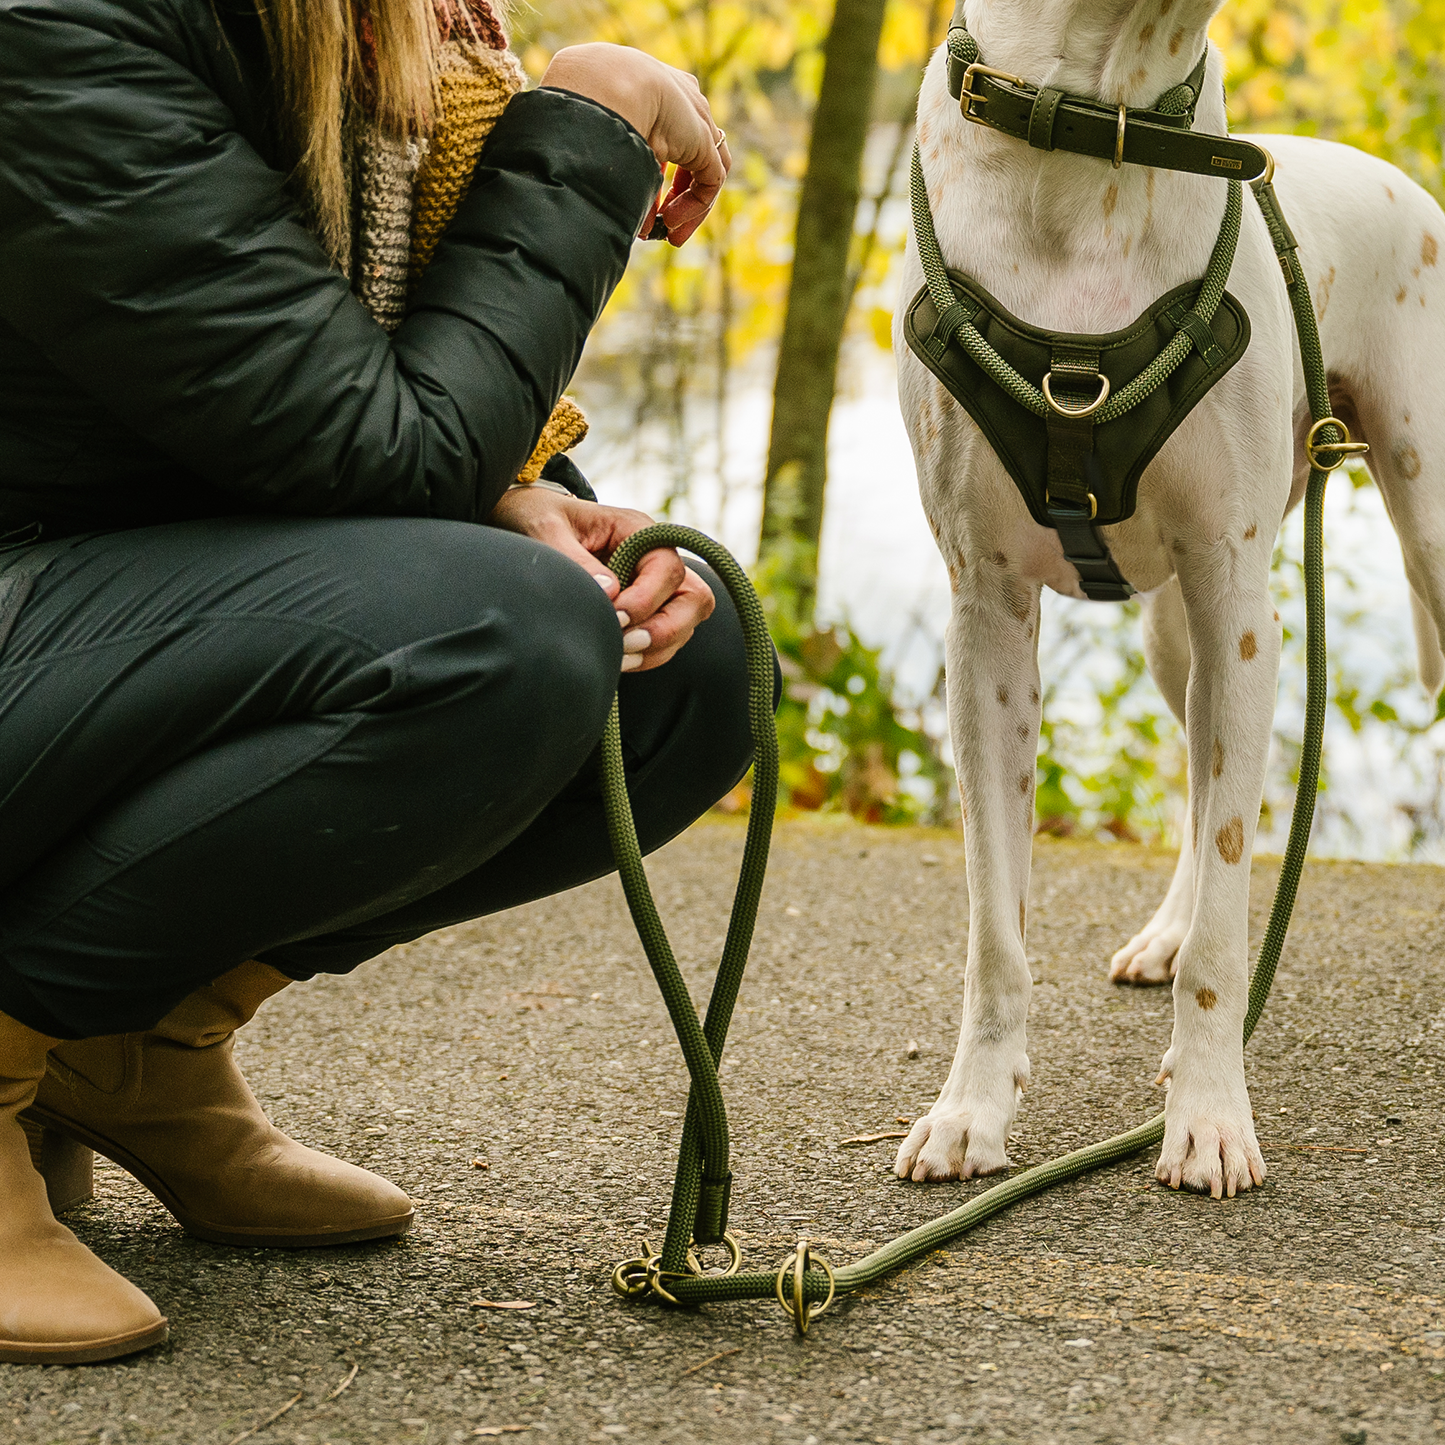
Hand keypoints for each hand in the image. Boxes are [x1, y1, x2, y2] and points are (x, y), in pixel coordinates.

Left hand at [489, 486, 715, 670]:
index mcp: (637, 530)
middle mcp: (654, 559)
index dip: (647, 598)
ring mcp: (653, 587)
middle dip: (666, 629)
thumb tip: (609, 593)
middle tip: (626, 645)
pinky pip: (665, 640)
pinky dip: (648, 657)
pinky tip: (617, 661)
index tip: (615, 616)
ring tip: (619, 658)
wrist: (521, 524)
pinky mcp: (642, 612)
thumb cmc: (534, 517)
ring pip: (685, 624)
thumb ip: (574, 559)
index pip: (668, 568)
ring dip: (658, 648)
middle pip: (694, 599)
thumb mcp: (543, 528)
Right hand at [540, 44, 730, 245]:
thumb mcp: (602, 137)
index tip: (639, 205)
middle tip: (658, 228)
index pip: (664, 138)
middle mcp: (680, 100)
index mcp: (654, 89)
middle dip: (671, 198)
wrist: (603, 87)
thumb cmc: (589, 108)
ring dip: (687, 207)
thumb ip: (613, 166)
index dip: (652, 176)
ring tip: (669, 233)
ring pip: (704, 170)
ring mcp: (696, 118)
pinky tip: (671, 222)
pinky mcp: (705, 139)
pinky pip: (710, 181)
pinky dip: (694, 207)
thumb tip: (611, 201)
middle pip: (686, 157)